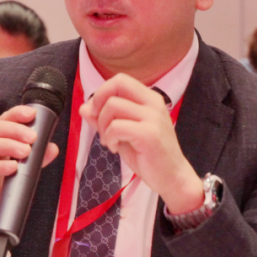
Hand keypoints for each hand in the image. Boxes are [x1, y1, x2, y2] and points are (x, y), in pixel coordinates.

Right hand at [0, 105, 59, 256]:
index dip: (16, 114)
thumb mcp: (20, 168)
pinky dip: (0, 167)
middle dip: (15, 130)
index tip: (33, 114)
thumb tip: (52, 147)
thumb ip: (36, 158)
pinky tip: (13, 167)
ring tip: (26, 151)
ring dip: (8, 145)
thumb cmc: (0, 183)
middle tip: (33, 137)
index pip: (2, 120)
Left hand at [80, 74, 202, 214]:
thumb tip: (84, 108)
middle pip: (117, 84)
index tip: (98, 113)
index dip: (103, 92)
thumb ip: (104, 119)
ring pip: (112, 106)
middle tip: (100, 124)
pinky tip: (115, 148)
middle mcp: (153, 103)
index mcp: (150, 99)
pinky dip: (109, 138)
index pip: (121, 80)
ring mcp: (152, 117)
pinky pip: (116, 126)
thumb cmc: (149, 155)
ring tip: (109, 141)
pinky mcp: (148, 134)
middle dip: (99, 102)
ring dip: (103, 125)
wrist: (173, 177)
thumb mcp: (123, 134)